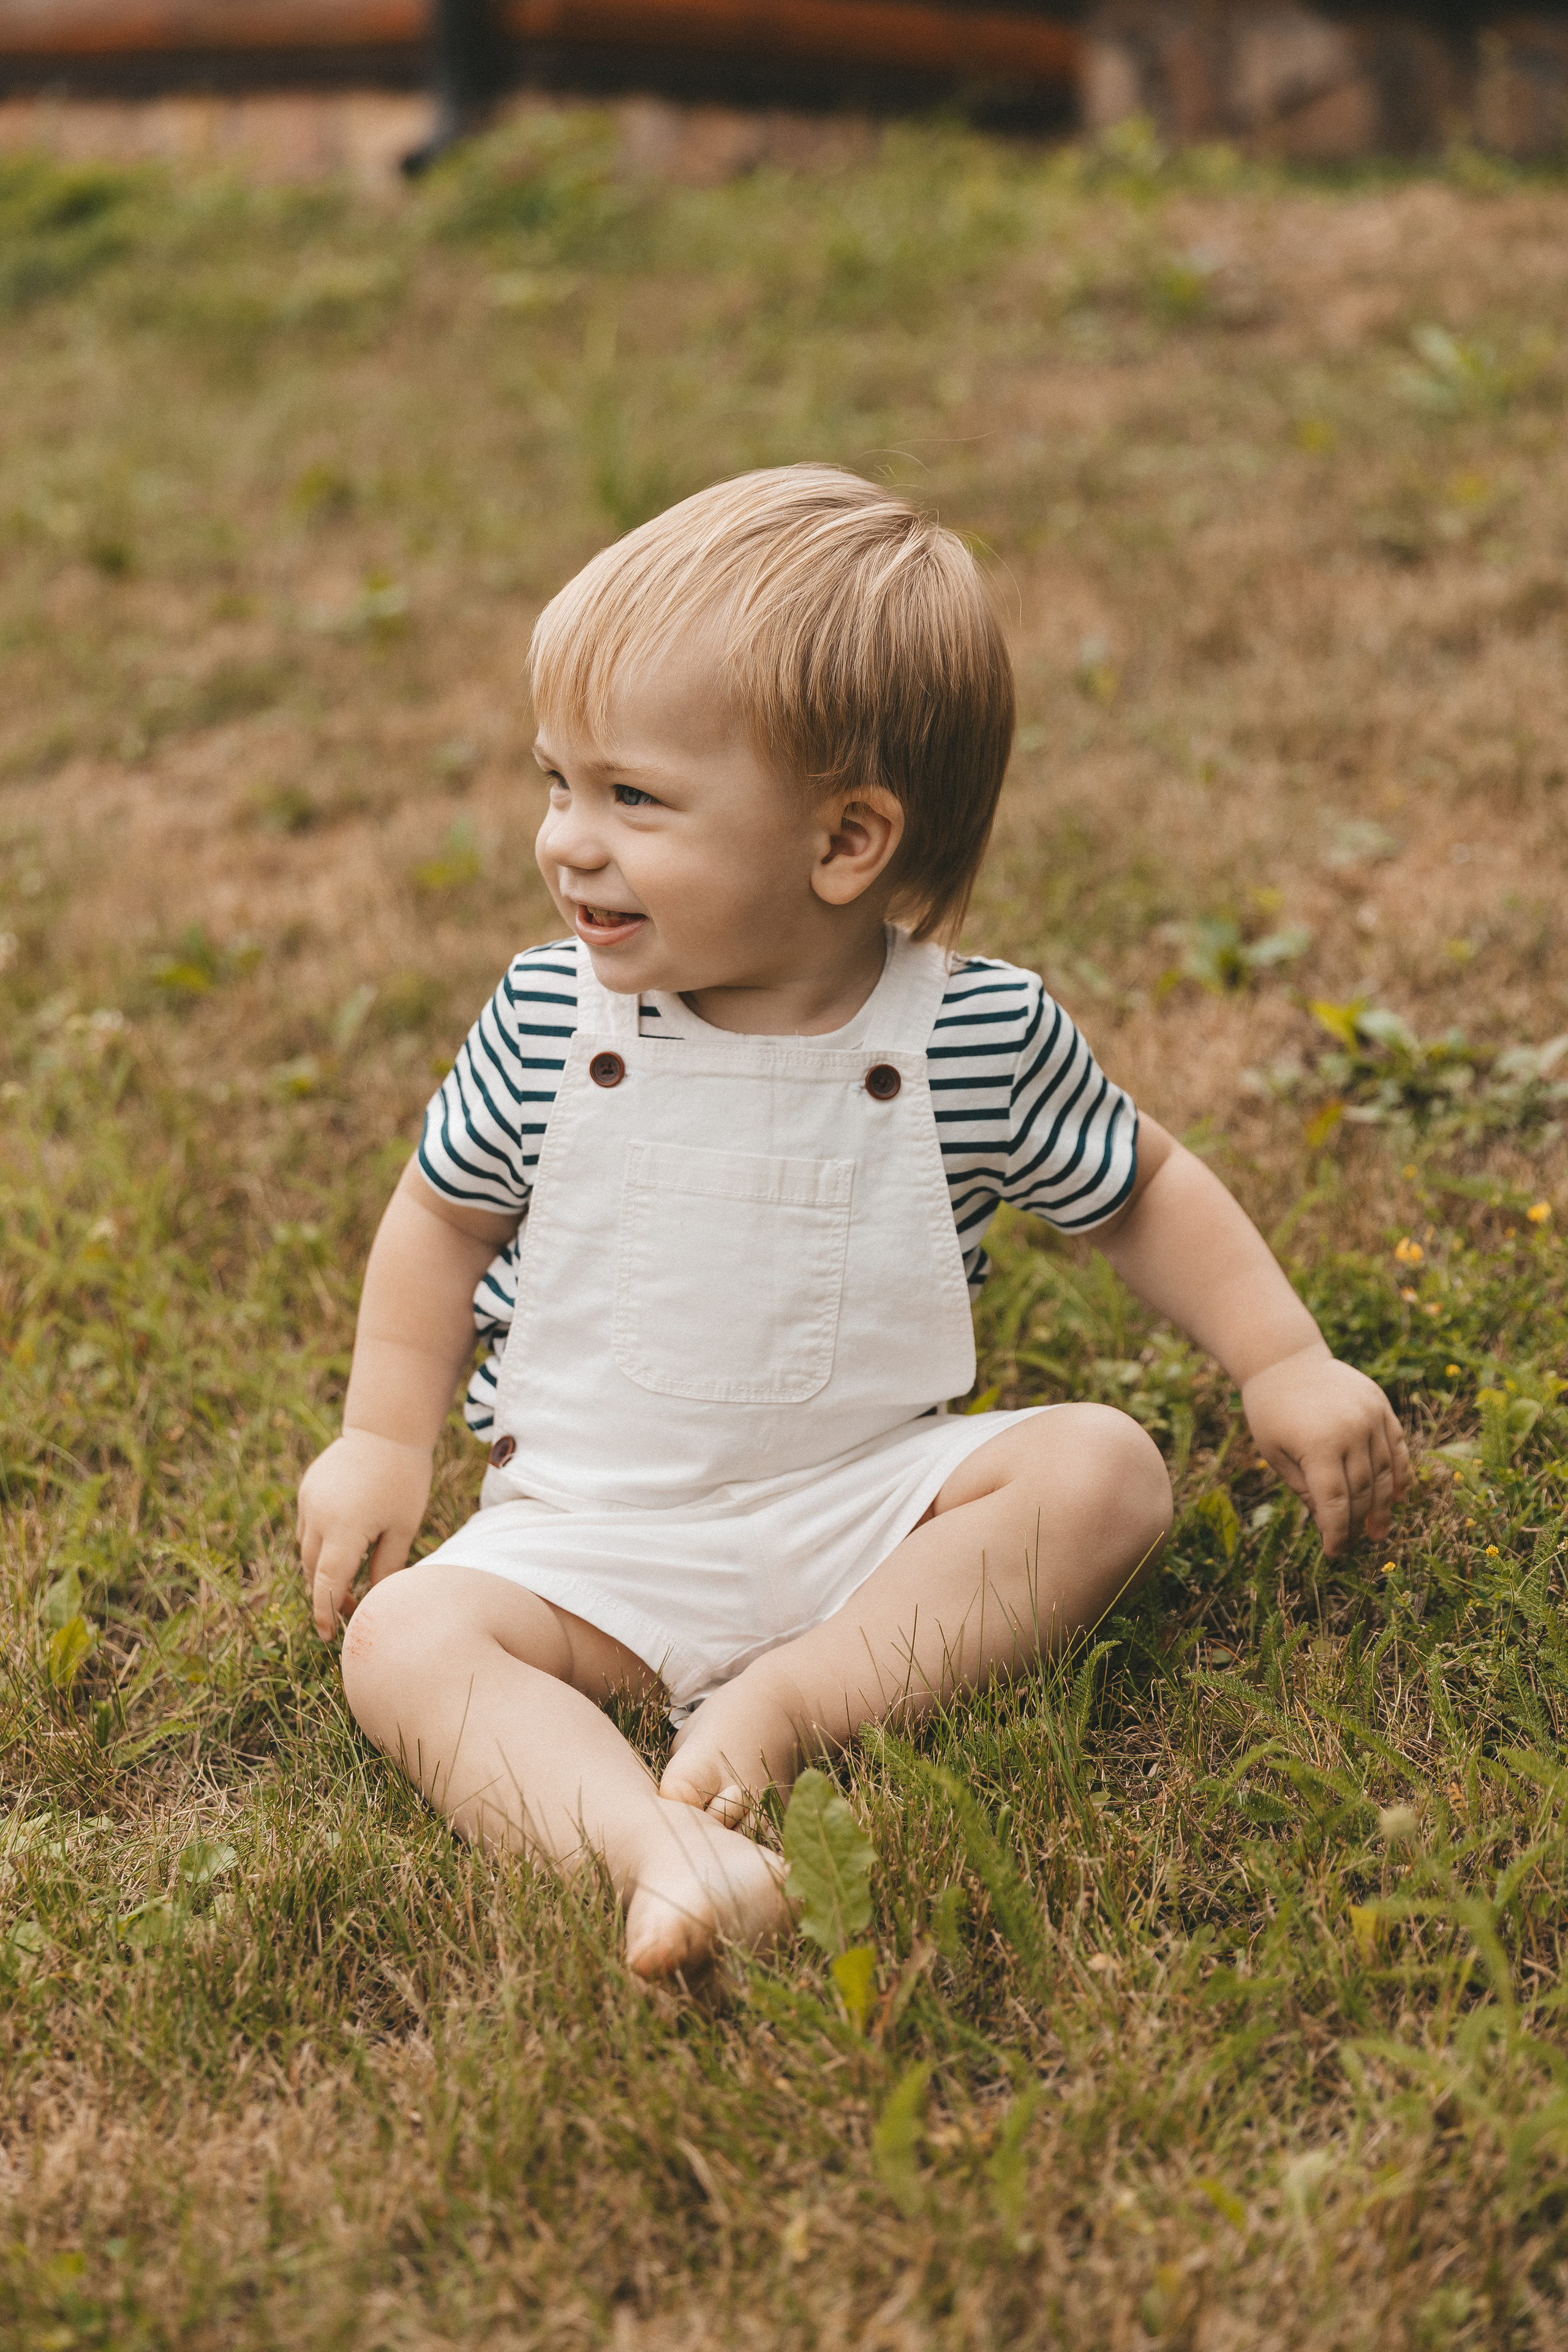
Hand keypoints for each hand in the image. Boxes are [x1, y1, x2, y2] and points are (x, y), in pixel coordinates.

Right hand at [296, 1429, 433, 1637]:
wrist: (387, 1429)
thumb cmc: (404, 1481)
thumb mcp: (402, 1528)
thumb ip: (386, 1567)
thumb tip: (375, 1601)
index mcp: (344, 1530)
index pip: (327, 1583)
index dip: (325, 1612)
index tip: (328, 1635)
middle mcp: (318, 1517)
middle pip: (313, 1571)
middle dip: (327, 1593)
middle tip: (350, 1608)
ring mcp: (308, 1502)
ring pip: (305, 1550)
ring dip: (321, 1570)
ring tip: (347, 1579)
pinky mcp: (307, 1490)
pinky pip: (306, 1527)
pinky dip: (318, 1543)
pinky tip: (342, 1543)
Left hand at [1242, 1347, 1410, 1557]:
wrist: (1284, 1359)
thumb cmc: (1271, 1411)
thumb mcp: (1275, 1453)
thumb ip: (1304, 1488)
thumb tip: (1329, 1521)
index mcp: (1318, 1445)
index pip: (1334, 1502)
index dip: (1336, 1532)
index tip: (1335, 1553)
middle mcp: (1350, 1430)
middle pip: (1362, 1490)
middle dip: (1359, 1521)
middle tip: (1358, 1543)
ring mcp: (1370, 1416)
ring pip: (1384, 1472)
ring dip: (1383, 1505)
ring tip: (1379, 1531)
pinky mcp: (1381, 1405)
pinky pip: (1397, 1447)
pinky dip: (1399, 1474)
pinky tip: (1396, 1497)